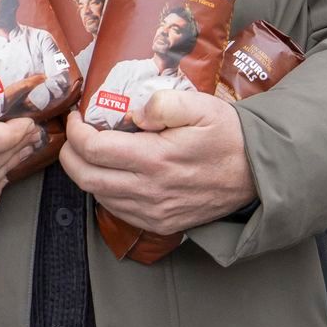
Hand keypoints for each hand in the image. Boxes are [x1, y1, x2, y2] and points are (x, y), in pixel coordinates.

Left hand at [60, 91, 256, 235]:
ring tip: (90, 150)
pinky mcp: (161, 223)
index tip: (76, 116)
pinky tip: (112, 172)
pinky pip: (118, 210)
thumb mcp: (200, 106)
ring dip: (85, 173)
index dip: (76, 131)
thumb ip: (163, 103)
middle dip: (70, 154)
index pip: (94, 150)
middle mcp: (150, 191)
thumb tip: (135, 111)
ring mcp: (154, 212)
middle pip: (86, 178)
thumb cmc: (227, 135)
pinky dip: (105, 191)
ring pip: (99, 197)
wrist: (257, 173)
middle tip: (73, 134)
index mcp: (156, 159)